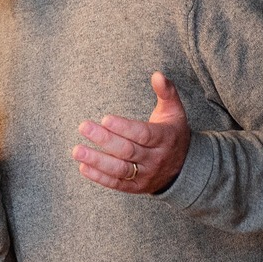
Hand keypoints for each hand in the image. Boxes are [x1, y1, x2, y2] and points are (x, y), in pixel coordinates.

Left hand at [73, 72, 190, 193]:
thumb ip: (166, 92)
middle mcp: (155, 158)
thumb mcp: (174, 112)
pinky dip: (99, 177)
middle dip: (104, 140)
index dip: (124, 127)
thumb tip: (157, 74)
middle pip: (128, 151)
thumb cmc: (173, 133)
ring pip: (120, 169)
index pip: (143, 134)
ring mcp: (146, 175)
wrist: (185, 168)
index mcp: (165, 138)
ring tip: (77, 150)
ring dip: (97, 161)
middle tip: (83, 127)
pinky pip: (117, 184)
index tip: (105, 119)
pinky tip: (83, 166)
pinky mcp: (137, 187)